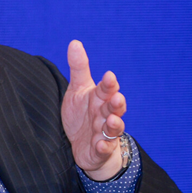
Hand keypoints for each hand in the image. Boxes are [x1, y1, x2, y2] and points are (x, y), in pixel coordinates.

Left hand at [61, 40, 126, 180]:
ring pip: (113, 129)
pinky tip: (100, 144)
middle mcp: (105, 115)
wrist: (82, 144)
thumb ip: (79, 68)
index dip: (109, 84)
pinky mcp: (99, 150)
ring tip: (111, 121)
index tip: (109, 76)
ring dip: (114, 125)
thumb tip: (74, 42)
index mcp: (100, 99)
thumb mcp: (78, 90)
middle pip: (114, 108)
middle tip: (116, 98)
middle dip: (116, 104)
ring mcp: (104, 133)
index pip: (107, 89)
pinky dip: (103, 147)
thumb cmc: (82, 113)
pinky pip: (103, 149)